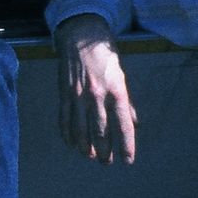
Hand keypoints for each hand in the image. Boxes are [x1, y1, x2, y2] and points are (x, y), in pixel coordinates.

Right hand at [54, 13, 136, 162]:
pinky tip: (71, 143)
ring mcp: (78, 95)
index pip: (123, 124)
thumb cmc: (105, 54)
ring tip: (90, 156)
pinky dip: (67, 133)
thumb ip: (126, 101)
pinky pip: (65, 118)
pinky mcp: (64, 93)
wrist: (80, 35)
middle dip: (105, 150)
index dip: (126, 145)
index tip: (127, 159)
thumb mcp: (121, 74)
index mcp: (116, 90)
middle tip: (107, 162)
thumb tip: (132, 122)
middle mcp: (98, 95)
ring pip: (81, 129)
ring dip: (85, 146)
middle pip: (101, 131)